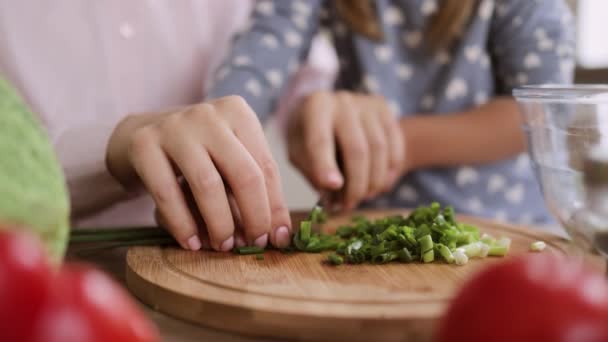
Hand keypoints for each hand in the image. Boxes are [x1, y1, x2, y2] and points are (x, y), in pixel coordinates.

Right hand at [106, 96, 291, 250]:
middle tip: (253, 245)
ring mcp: (174, 127)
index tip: (278, 238)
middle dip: (254, 216)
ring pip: (207, 184)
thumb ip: (254, 190)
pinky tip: (191, 243)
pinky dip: (182, 224)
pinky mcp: (143, 144)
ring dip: (220, 223)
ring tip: (224, 246)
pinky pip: (168, 193)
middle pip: (244, 174)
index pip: (266, 167)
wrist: (140, 136)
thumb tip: (278, 235)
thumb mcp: (229, 159)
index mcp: (238, 112)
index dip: (275, 207)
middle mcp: (208, 115)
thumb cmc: (197, 153)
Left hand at [287, 91, 404, 209]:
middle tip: (348, 205)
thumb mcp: (299, 152)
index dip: (326, 165)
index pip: (321, 140)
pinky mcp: (386, 111)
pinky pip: (395, 148)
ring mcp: (367, 104)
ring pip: (380, 150)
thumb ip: (312, 172)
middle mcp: (343, 101)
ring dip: (374, 182)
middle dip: (355, 184)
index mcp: (315, 107)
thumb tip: (333, 198)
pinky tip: (379, 185)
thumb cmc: (309, 136)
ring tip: (362, 197)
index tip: (332, 186)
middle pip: (357, 149)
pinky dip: (389, 173)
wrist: (330, 113)